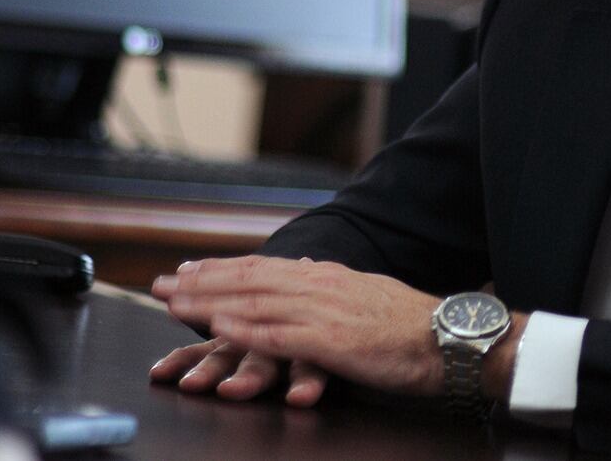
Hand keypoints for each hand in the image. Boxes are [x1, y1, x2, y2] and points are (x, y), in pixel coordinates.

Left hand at [150, 255, 443, 398]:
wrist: (449, 338)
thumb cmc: (412, 327)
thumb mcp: (367, 297)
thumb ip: (334, 288)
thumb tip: (308, 274)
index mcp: (329, 277)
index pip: (265, 268)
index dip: (222, 269)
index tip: (188, 270)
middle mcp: (321, 287)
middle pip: (250, 280)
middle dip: (201, 282)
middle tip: (161, 284)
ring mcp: (325, 313)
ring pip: (256, 303)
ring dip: (210, 302)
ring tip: (174, 303)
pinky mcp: (331, 343)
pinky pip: (279, 335)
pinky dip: (245, 331)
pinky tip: (219, 330)